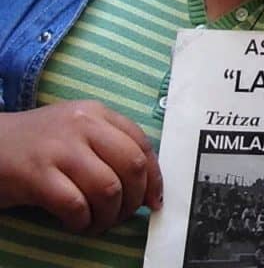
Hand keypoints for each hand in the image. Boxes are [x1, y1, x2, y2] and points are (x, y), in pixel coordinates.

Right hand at [0, 101, 161, 232]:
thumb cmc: (37, 142)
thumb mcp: (77, 129)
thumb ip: (109, 145)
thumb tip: (145, 183)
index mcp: (97, 113)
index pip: (141, 144)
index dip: (154, 177)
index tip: (153, 200)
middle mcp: (82, 125)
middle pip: (131, 166)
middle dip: (135, 198)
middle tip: (124, 215)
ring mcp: (59, 148)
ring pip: (108, 188)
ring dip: (109, 214)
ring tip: (98, 222)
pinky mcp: (36, 174)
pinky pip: (75, 204)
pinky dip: (82, 221)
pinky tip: (76, 223)